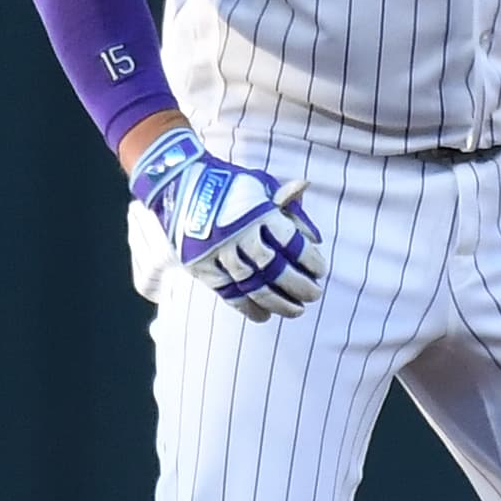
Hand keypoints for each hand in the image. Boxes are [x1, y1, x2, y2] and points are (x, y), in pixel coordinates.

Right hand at [129, 129, 329, 319]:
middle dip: (299, 286)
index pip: (292, 243)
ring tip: (296, 311)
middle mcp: (239, 233)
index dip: (309, 260)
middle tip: (314, 295)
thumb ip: (288, 208)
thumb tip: (316, 236)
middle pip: (275, 269)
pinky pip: (228, 293)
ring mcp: (218, 252)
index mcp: (258, 212)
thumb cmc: (229, 185)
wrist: (179, 184)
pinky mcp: (201, 266)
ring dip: (278, 302)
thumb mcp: (259, 186)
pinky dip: (248, 308)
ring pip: (253, 286)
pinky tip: (264, 316)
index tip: (321, 271)